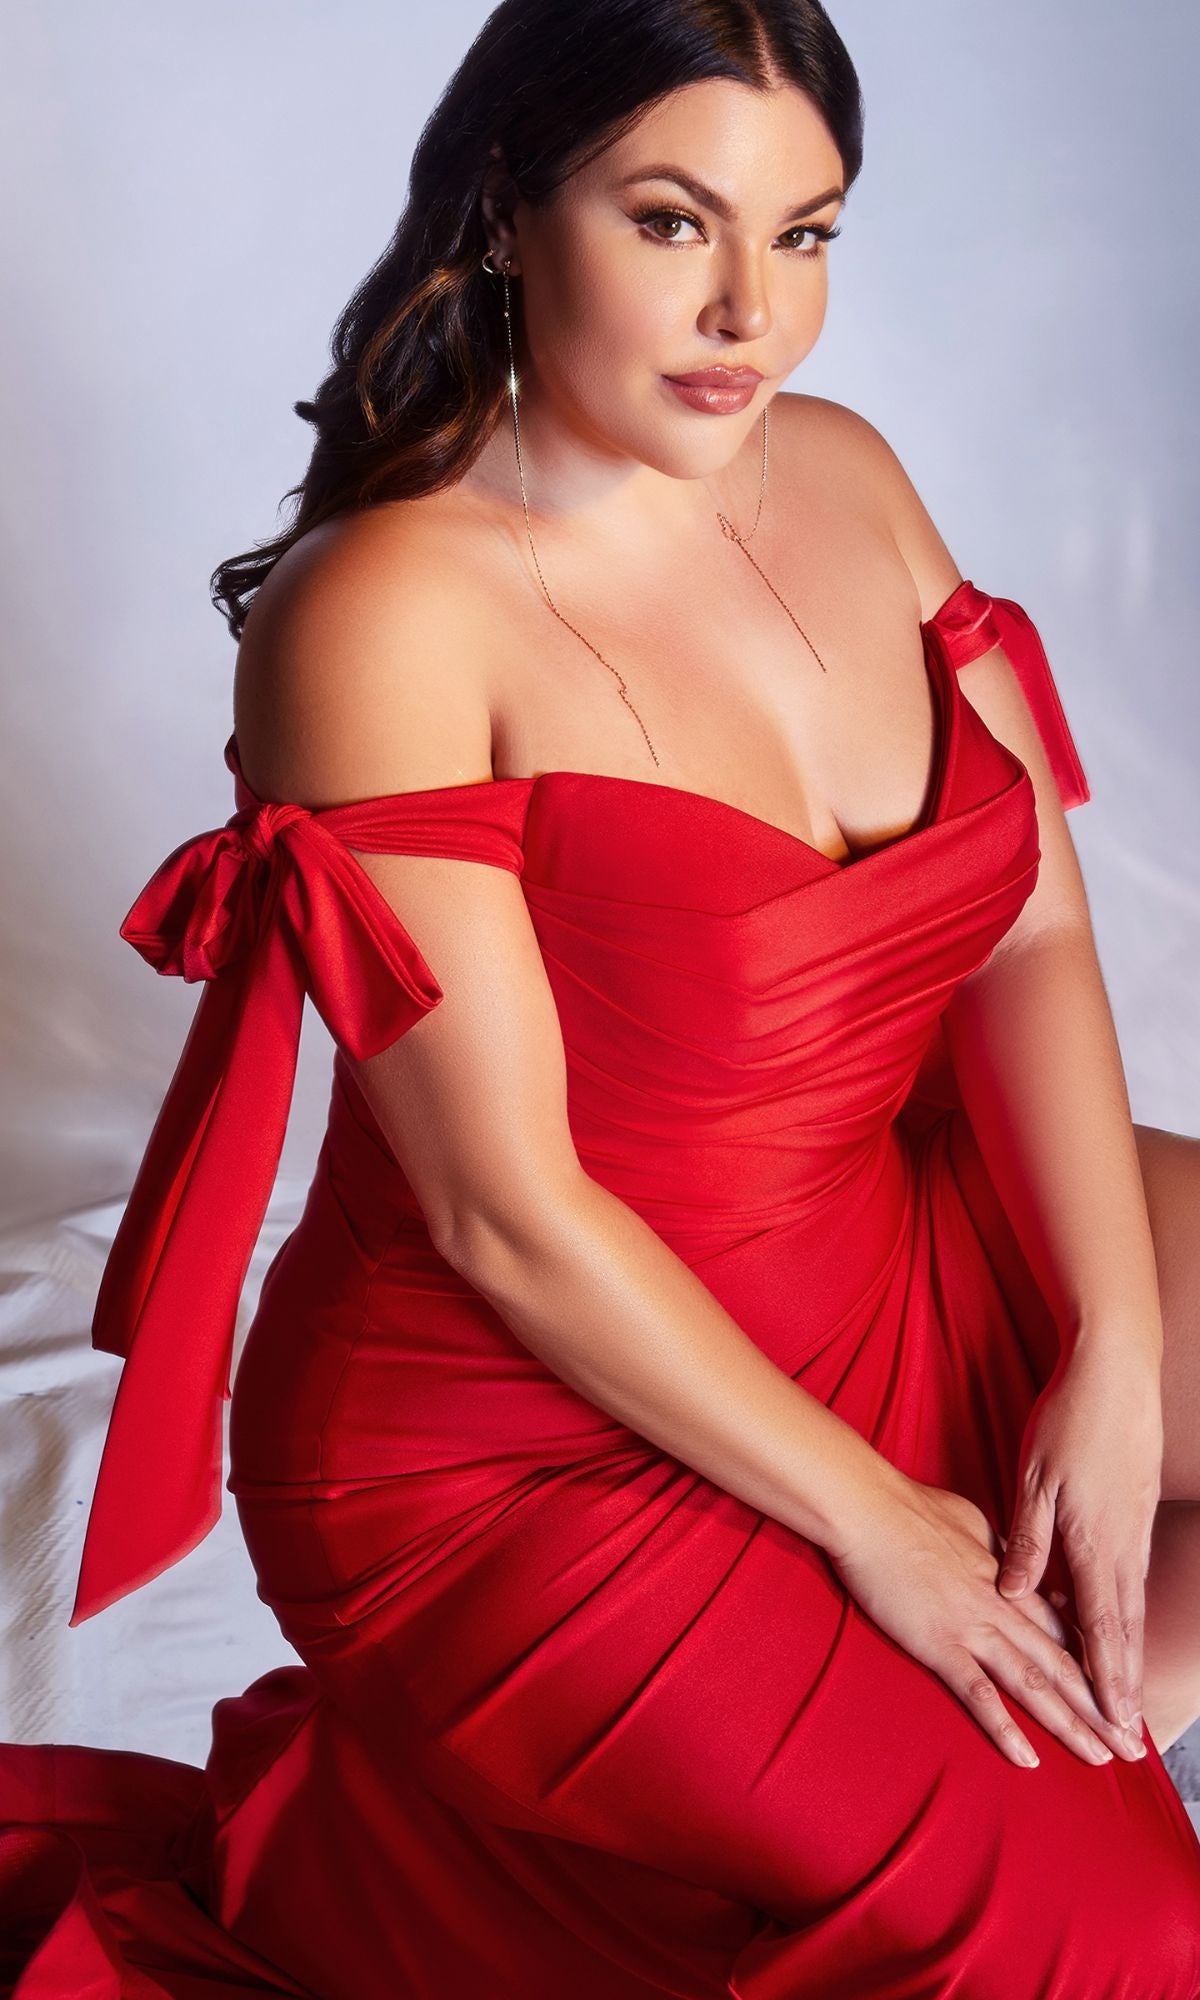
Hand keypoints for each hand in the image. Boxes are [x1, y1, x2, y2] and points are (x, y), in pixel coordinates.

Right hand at [828, 1475, 1149, 1768]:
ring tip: (1100, 1757)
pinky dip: (1005, 1727)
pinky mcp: (939, 1644)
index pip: (1064, 1628)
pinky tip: (1027, 1758)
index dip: (1094, 1664)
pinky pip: (979, 1693)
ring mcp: (972, 1626)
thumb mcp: (969, 1522)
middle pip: (1062, 1663)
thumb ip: (994, 1550)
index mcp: (1008, 1579)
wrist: (868, 1508)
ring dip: (1070, 1723)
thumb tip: (1006, 1559)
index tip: (1116, 1692)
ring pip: (1033, 1682)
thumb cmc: (909, 1508)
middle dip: (1099, 1706)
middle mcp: (1001, 1607)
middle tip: (1130, 1743)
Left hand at [995, 1340, 1162, 1738]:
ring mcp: (1134, 1529)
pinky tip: (1115, 1625)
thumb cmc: (1070, 1420)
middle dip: (1123, 1687)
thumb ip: (1028, 1541)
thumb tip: (1016, 1596)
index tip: (1110, 1724)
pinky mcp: (1137, 1511)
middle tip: (1129, 1737)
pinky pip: (1129, 1576)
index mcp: (1092, 1543)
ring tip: (1127, 1699)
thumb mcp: (1035, 1479)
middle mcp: (1122, 1546)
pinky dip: (1124, 1612)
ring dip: (1127, 1655)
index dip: (1103, 1680)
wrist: (1119, 1371)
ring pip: (1129, 1605)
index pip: (1099, 1628)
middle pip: (1122, 1630)